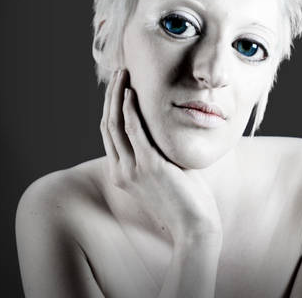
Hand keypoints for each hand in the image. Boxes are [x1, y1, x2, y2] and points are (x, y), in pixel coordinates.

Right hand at [100, 69, 222, 243]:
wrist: (194, 227)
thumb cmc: (183, 200)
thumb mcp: (161, 174)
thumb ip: (153, 153)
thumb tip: (160, 131)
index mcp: (121, 173)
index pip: (109, 133)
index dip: (111, 107)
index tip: (118, 86)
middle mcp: (120, 171)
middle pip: (108, 125)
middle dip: (110, 96)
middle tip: (118, 72)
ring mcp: (132, 169)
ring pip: (116, 124)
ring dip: (117, 95)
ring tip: (123, 74)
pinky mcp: (149, 166)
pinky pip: (134, 131)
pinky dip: (130, 110)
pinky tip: (131, 93)